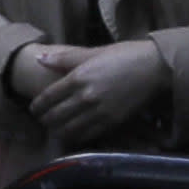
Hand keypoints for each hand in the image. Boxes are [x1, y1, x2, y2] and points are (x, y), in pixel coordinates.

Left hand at [18, 38, 173, 145]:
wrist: (154, 67)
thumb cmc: (124, 55)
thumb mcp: (93, 52)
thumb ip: (64, 57)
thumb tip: (39, 59)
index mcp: (78, 77)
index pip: (47, 98)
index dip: (36, 106)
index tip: (34, 108)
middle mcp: (85, 97)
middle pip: (54, 117)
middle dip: (44, 120)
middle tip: (42, 119)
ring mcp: (98, 112)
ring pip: (67, 130)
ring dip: (57, 131)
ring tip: (56, 128)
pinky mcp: (111, 123)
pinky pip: (85, 136)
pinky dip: (75, 137)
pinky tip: (73, 133)